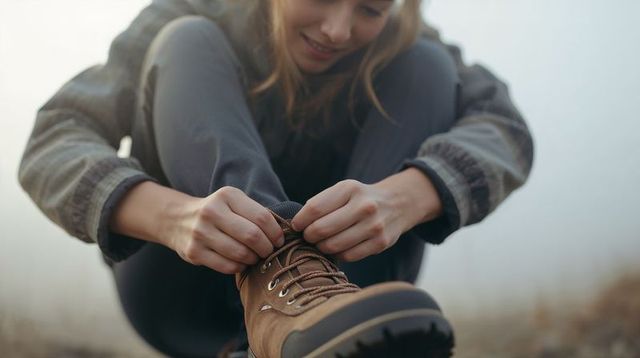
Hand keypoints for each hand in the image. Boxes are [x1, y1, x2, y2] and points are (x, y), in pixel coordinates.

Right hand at [170, 186, 283, 273]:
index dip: (275, 232)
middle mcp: (211, 212)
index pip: (262, 217)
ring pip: (240, 253)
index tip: (279, 240)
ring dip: (253, 259)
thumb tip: (281, 234)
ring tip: (255, 256)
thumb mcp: (233, 202)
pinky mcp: (193, 252)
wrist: (177, 219)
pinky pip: (227, 266)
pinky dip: (239, 267)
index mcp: (226, 196)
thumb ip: (254, 213)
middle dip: (267, 248)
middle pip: (252, 236)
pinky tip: (240, 262)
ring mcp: (200, 233)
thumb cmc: (217, 212)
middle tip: (269, 251)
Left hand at [290, 179, 413, 261]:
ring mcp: (374, 226)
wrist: (397, 204)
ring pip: (333, 245)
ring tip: (321, 243)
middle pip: (322, 229)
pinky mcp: (381, 243)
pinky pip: (348, 256)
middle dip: (309, 236)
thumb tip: (297, 226)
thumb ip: (322, 203)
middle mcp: (364, 206)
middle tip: (308, 236)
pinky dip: (337, 254)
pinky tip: (337, 248)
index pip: (315, 208)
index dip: (300, 221)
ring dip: (321, 247)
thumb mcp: (343, 190)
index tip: (297, 226)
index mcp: (350, 189)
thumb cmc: (360, 198)